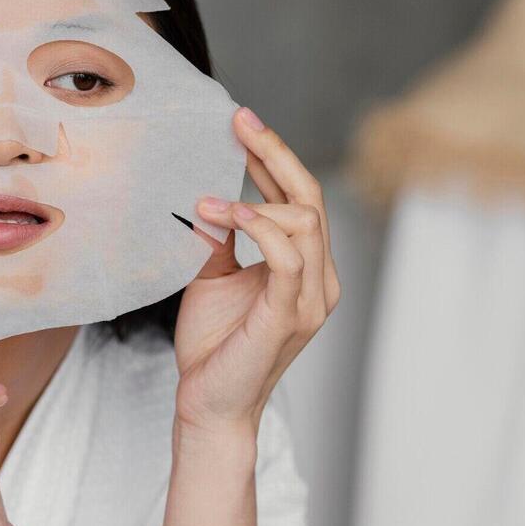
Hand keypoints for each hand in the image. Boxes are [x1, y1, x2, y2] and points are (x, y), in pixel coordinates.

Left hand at [174, 107, 341, 436]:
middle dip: (275, 153)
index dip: (274, 156)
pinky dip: (259, 227)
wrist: (209, 403)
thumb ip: (219, 237)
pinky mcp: (291, 315)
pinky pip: (288, 257)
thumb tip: (205, 191)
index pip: (300, 198)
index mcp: (305, 266)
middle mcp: (319, 278)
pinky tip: (226, 214)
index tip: (241, 122)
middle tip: (239, 122)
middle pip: (311, 197)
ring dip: (256, 198)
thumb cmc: (214, 344)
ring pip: (305, 220)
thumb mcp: (212, 275)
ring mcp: (311, 298)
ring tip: (209, 199)